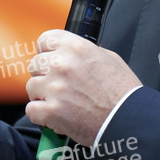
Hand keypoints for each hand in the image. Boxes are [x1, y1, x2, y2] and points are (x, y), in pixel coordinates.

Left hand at [25, 30, 141, 145]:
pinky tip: (54, 115)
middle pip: (35, 64)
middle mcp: (63, 65)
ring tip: (58, 101)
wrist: (128, 119)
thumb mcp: (110, 59)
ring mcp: (55, 88)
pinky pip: (31, 109)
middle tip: (58, 85)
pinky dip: (41, 115)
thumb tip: (73, 54)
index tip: (50, 59)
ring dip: (42, 95)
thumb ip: (87, 52)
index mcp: (77, 48)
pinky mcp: (51, 111)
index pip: (45, 40)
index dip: (47, 51)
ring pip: (31, 87)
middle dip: (44, 75)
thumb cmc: (123, 91)